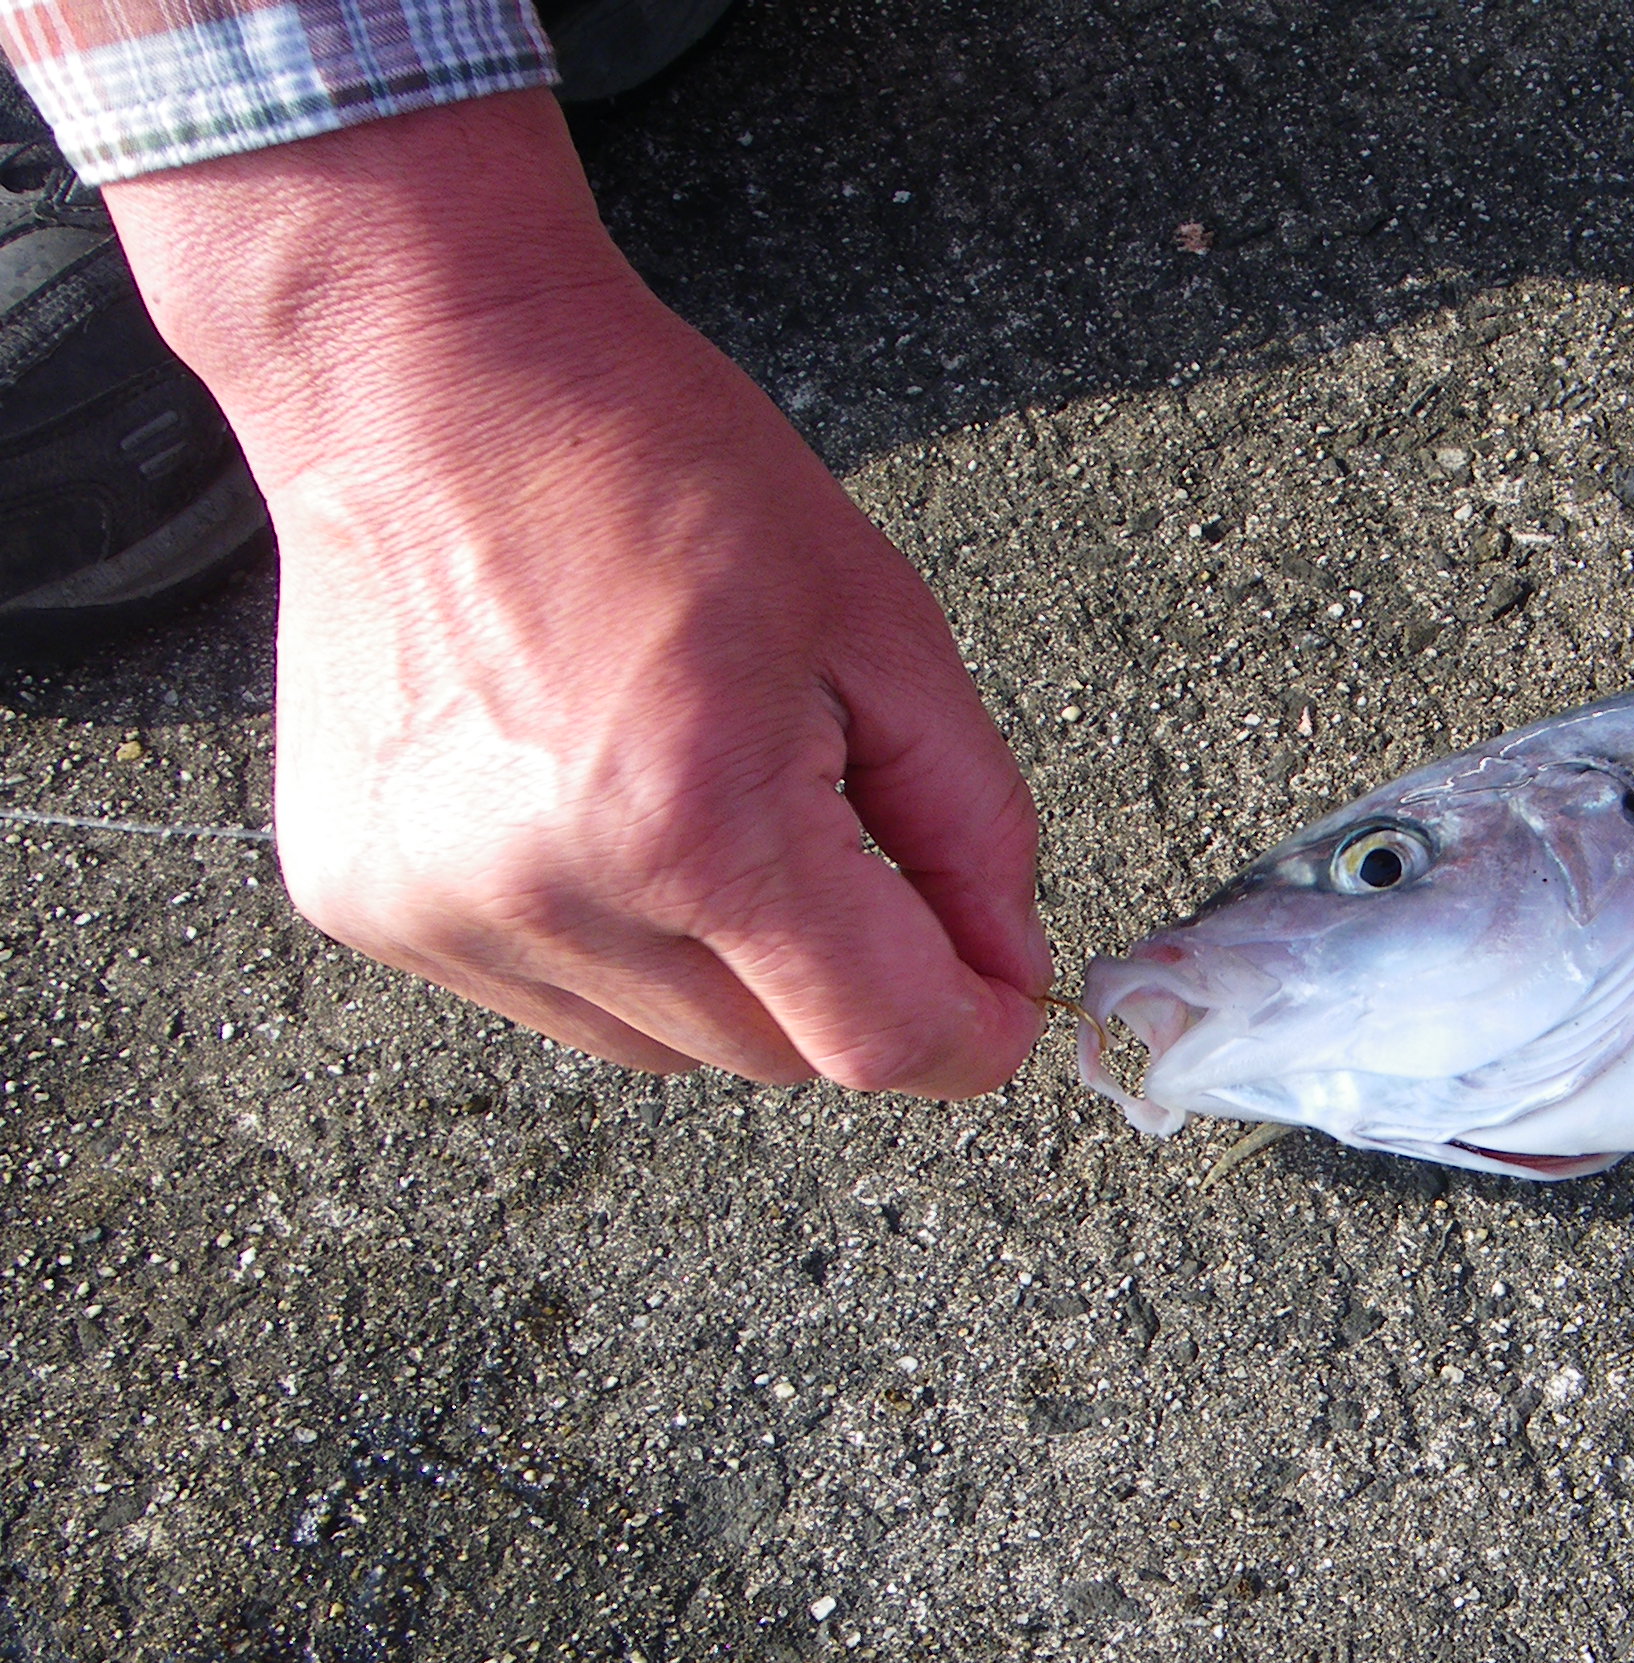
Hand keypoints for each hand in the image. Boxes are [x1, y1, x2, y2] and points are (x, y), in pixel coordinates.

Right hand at [108, 93, 1044, 1093]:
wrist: (422, 381)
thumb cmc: (649, 469)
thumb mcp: (883, 630)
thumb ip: (972, 828)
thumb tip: (1007, 971)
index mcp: (694, 823)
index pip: (878, 1042)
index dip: (968, 1034)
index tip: (999, 1001)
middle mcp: (556, 892)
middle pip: (781, 1055)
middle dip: (847, 979)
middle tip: (836, 830)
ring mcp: (447, 909)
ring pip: (673, 1044)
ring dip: (727, 966)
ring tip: (692, 792)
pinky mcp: (371, 903)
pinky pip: (558, 996)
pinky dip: (614, 935)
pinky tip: (594, 800)